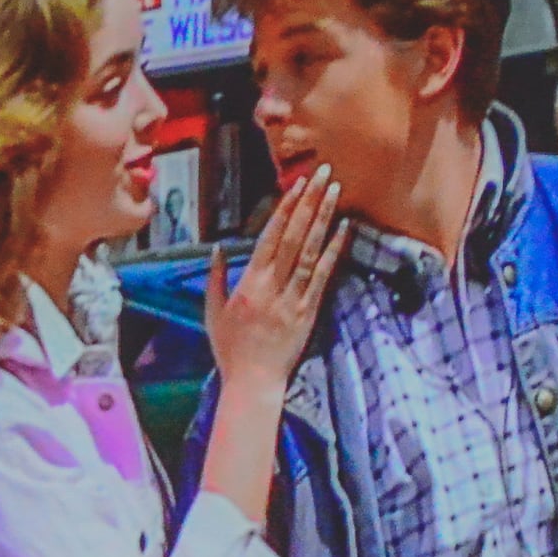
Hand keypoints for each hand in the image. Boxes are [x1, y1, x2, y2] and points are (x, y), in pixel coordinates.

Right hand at [200, 166, 344, 429]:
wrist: (254, 382)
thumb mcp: (213, 312)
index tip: (296, 184)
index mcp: (249, 284)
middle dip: (309, 202)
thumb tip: (218, 247)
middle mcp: (274, 287)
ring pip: (311, 251)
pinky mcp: (310, 312)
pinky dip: (334, 251)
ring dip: (324, 218)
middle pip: (294, 237)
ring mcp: (295, 299)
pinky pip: (324, 276)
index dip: (285, 209)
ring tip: (335, 191)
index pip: (270, 237)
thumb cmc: (230, 349)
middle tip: (322, 174)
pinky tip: (344, 229)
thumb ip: (215, 278)